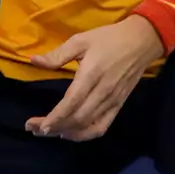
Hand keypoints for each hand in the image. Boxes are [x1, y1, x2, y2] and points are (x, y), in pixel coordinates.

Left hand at [26, 15, 163, 140]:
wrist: (141, 41)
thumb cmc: (108, 39)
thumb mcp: (80, 40)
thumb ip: (57, 55)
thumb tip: (33, 61)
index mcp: (91, 75)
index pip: (71, 103)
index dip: (54, 118)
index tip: (37, 125)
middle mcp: (102, 92)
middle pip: (77, 119)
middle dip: (54, 127)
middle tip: (34, 129)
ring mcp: (112, 101)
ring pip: (88, 126)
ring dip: (67, 133)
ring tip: (49, 132)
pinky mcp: (118, 105)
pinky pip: (102, 127)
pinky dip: (86, 135)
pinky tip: (71, 133)